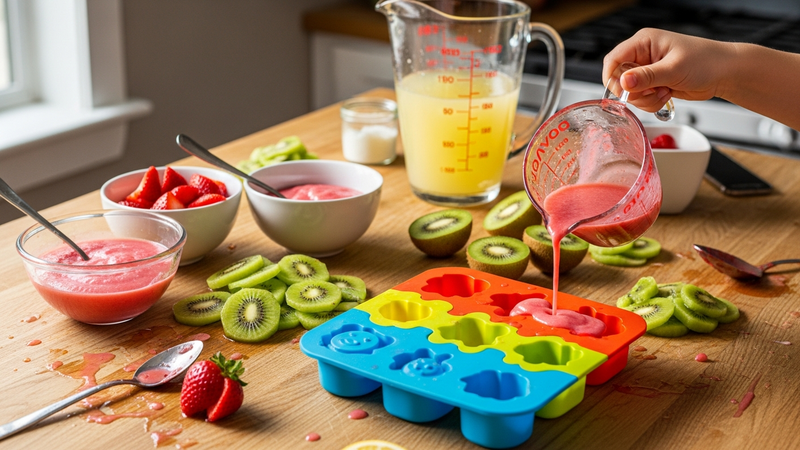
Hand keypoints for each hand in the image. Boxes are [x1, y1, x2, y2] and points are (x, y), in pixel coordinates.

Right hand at [602, 28, 731, 112]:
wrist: (725, 73)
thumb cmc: (706, 61)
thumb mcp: (674, 69)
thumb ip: (646, 77)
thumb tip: (622, 82)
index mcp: (644, 42)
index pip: (614, 59)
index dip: (613, 78)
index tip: (623, 91)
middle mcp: (643, 55)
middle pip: (619, 79)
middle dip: (634, 92)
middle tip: (652, 92)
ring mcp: (647, 71)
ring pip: (629, 93)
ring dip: (645, 99)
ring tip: (664, 92)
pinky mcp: (653, 84)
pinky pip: (641, 99)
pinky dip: (650, 103)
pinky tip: (667, 95)